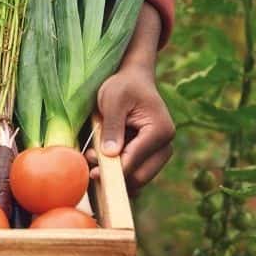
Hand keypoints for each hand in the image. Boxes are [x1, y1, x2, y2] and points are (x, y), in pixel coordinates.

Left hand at [87, 64, 174, 196]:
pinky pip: (135, 171)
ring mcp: (160, 153)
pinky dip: (119, 170)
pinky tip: (102, 158)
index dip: (113, 170)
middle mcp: (165, 146)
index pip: (135, 160)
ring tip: (93, 156)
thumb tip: (110, 155)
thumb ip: (112, 127)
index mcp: (160, 131)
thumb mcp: (113, 100)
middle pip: (140, 176)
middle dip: (114, 175)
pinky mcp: (151, 156)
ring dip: (115, 174)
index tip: (92, 173)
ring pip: (138, 177)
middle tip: (89, 164)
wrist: (133, 78)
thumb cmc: (123, 85)